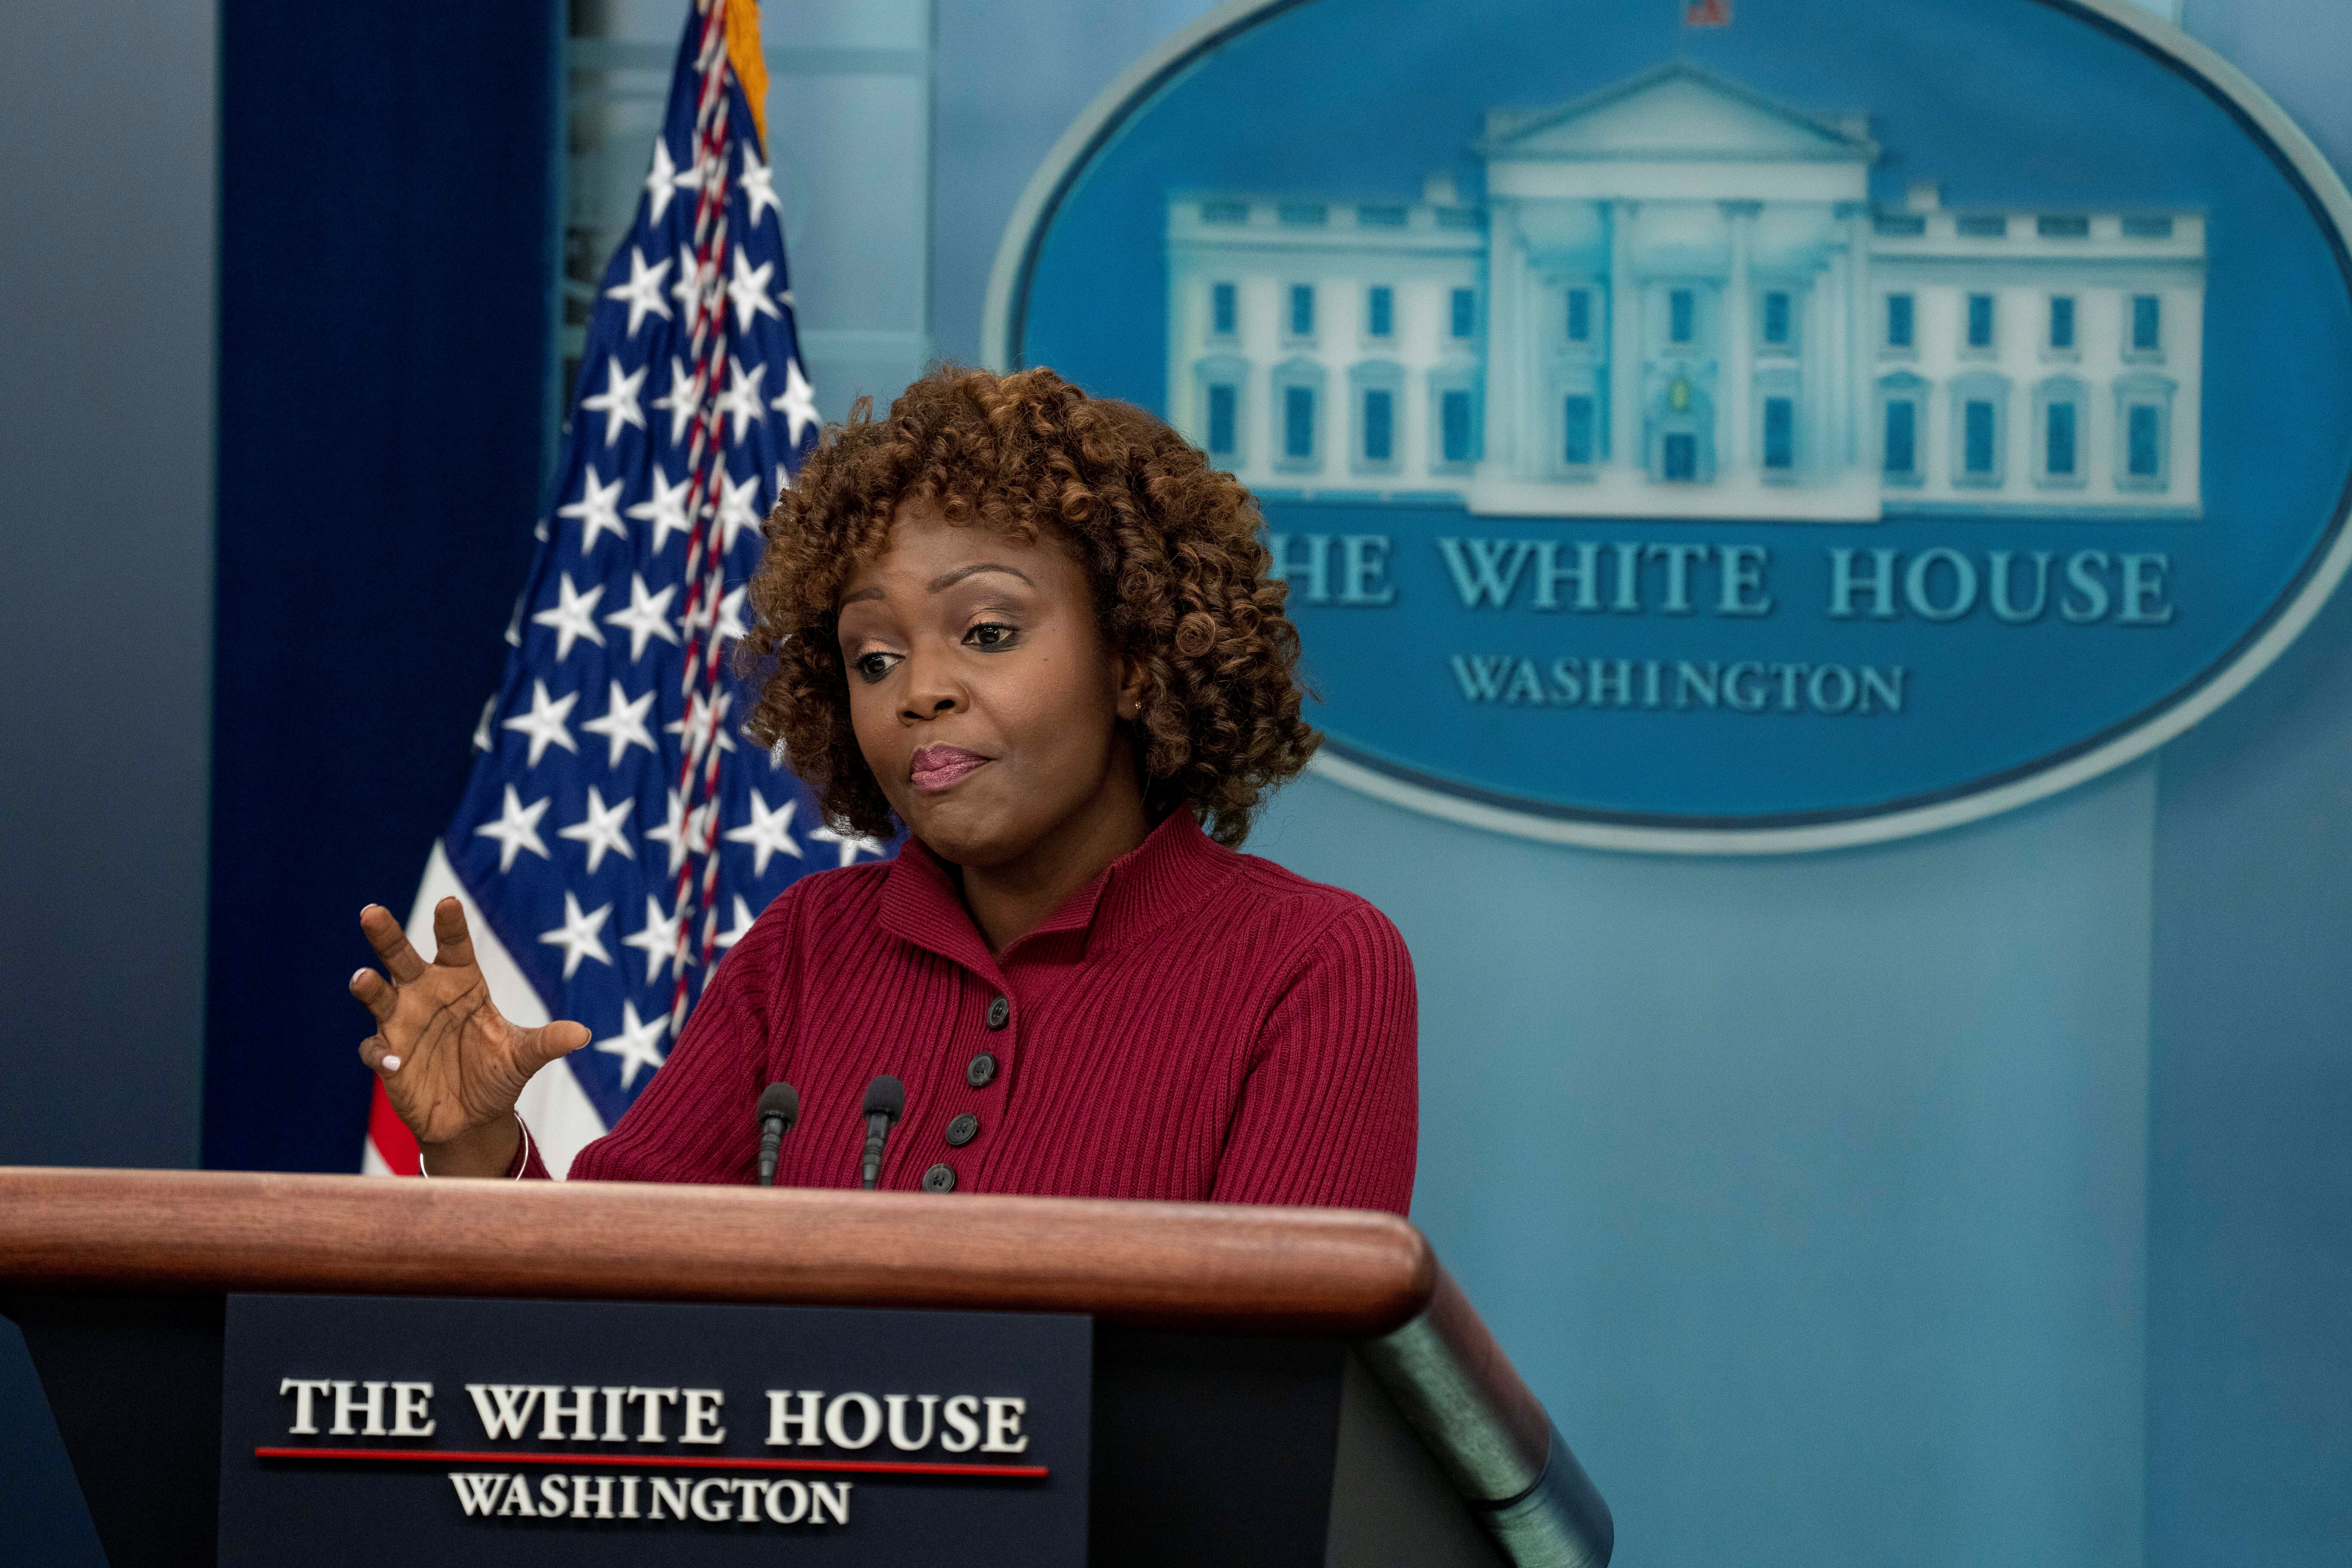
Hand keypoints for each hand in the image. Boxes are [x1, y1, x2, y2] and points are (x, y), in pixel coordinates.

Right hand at [351, 898, 588, 1175]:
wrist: (474, 1118)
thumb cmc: (496, 1074)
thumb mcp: (524, 1057)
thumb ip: (548, 1042)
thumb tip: (583, 1034)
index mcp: (461, 983)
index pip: (455, 946)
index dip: (451, 925)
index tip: (448, 902)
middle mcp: (426, 995)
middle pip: (402, 958)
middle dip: (386, 935)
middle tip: (372, 911)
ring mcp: (402, 1024)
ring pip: (378, 996)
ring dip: (369, 987)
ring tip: (364, 979)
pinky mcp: (389, 1056)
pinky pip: (376, 1049)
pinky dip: (382, 1053)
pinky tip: (394, 1060)